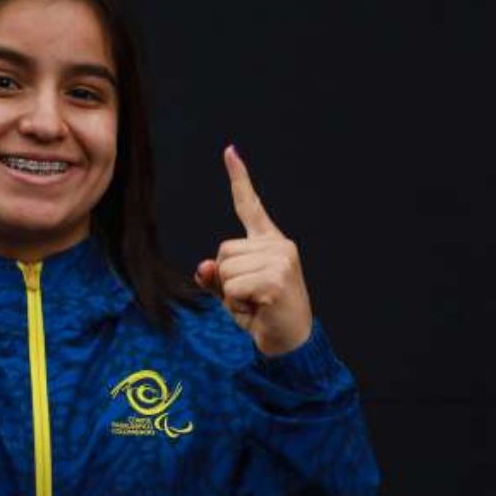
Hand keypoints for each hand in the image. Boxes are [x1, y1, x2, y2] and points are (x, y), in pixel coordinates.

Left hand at [194, 146, 312, 355]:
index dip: (239, 178)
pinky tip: (258, 311)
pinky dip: (237, 306)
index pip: (250, 206)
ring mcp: (280, 260)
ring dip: (231, 295)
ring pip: (225, 270)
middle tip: (249, 296)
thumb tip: (204, 266)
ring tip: (255, 304)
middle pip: (222, 251)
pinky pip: (232, 289)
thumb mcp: (234, 293)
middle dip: (225, 279)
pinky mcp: (276, 279)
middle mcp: (279, 245)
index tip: (230, 151)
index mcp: (270, 243)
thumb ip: (216, 277)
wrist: (291, 343)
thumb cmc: (263, 315)